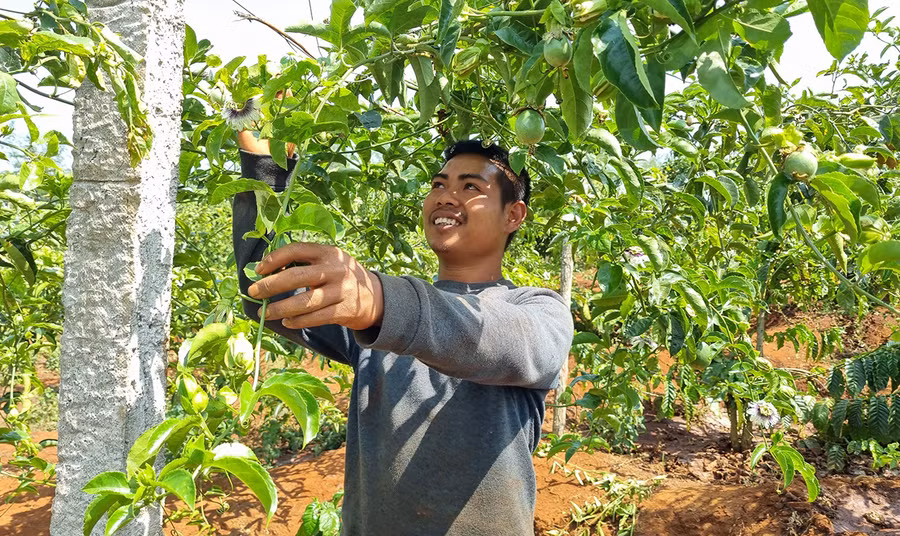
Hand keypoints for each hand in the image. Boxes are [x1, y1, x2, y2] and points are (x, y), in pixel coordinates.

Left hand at [247, 242, 383, 330]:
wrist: (375, 297)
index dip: (274, 259)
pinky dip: (297, 321)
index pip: (297, 250)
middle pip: (296, 277)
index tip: (258, 269)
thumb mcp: (330, 261)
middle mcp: (335, 270)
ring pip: (304, 302)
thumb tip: (268, 271)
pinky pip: (314, 318)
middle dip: (270, 285)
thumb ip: (306, 262)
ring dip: (280, 308)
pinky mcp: (343, 311)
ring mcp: (340, 292)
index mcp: (328, 253)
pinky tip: (286, 321)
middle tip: (253, 292)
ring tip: (264, 312)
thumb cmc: (342, 276)